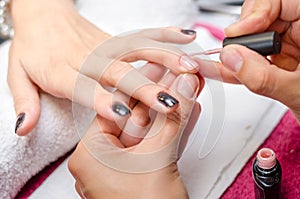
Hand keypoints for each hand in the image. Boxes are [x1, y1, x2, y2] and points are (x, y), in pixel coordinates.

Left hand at [8, 0, 198, 134]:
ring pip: (136, 51)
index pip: (83, 87)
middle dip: (144, 88)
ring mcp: (104, 47)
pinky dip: (164, 36)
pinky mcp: (114, 40)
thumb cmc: (33, 48)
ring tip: (188, 69)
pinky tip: (185, 37)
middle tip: (168, 102)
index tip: (121, 113)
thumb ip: (26, 102)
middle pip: (118, 73)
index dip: (101, 100)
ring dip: (164, 59)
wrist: (43, 16)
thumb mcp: (18, 75)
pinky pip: (140, 36)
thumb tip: (24, 128)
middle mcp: (87, 58)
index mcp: (61, 71)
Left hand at [68, 63, 203, 198]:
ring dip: (171, 113)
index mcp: (90, 155)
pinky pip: (156, 146)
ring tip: (188, 90)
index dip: (141, 85)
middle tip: (177, 75)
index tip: (158, 67)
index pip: (116, 107)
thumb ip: (172, 118)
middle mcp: (102, 160)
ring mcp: (122, 168)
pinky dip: (172, 132)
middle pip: (135, 118)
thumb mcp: (159, 158)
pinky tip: (188, 114)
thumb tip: (183, 87)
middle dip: (161, 96)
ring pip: (150, 132)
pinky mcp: (140, 174)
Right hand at [206, 0, 299, 121]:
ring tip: (225, 66)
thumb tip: (232, 58)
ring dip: (236, 55)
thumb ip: (264, 77)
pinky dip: (238, 67)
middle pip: (263, 18)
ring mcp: (290, 47)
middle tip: (232, 54)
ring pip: (254, 39)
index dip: (256, 12)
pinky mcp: (279, 61)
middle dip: (243, 37)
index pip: (282, 1)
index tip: (239, 33)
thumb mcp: (298, 93)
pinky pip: (253, 58)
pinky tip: (224, 71)